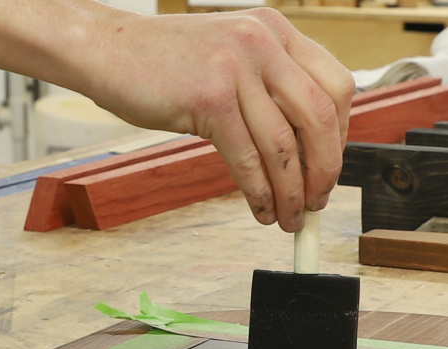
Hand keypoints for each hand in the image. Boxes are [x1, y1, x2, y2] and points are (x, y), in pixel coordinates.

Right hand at [81, 8, 352, 231]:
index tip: (328, 168)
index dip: (341, 136)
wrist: (107, 49)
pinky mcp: (208, 98)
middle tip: (316, 203)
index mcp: (276, 30)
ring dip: (291, 192)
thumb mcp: (230, 56)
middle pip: (319, 117)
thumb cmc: (164, 62)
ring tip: (288, 217)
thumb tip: (302, 147)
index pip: (336, 86)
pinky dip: (259, 192)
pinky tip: (259, 209)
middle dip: (324, 171)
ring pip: (283, 145)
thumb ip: (267, 85)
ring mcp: (235, 68)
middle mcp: (262, 42)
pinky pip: (247, 158)